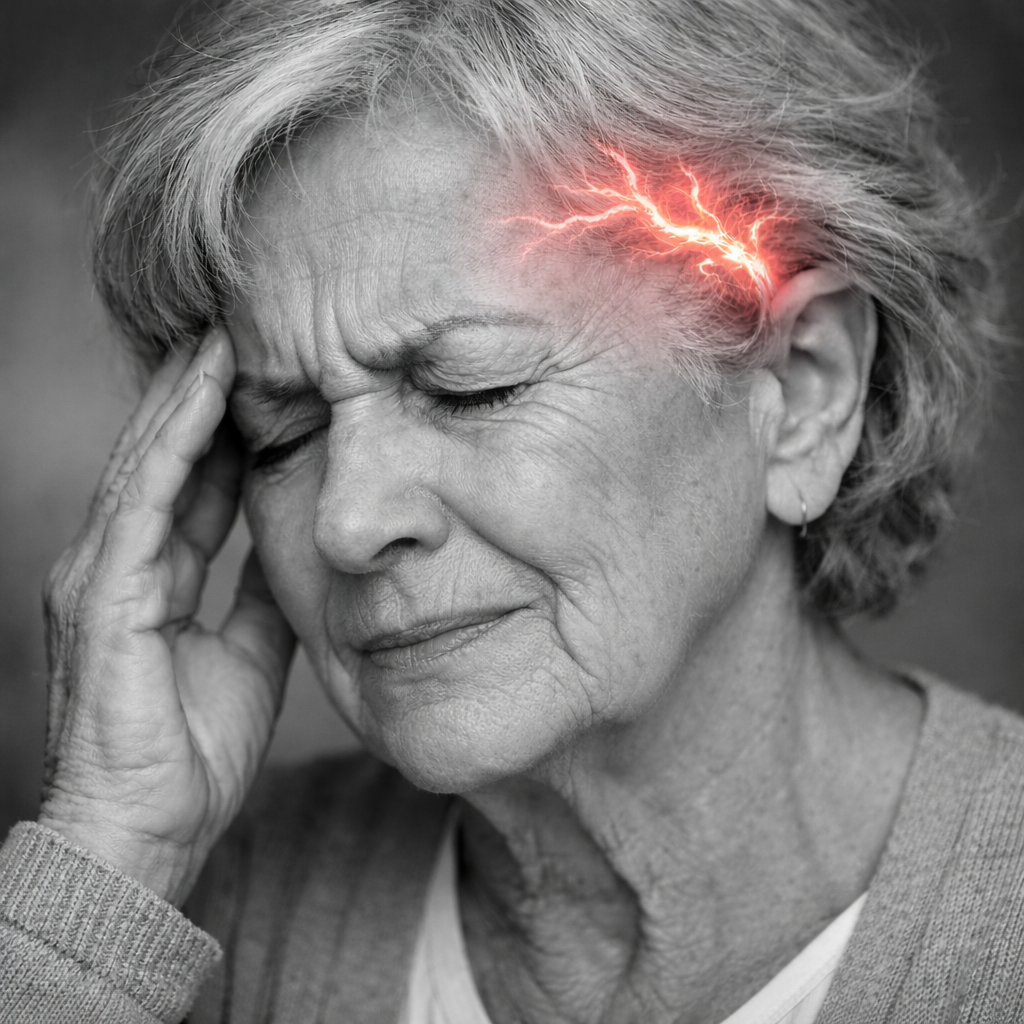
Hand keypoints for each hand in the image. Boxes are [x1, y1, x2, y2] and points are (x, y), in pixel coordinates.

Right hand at [38, 329, 294, 905]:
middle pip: (166, 455)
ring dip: (187, 394)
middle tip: (241, 322)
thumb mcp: (244, 655)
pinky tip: (205, 393)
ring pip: (151, 461)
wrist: (143, 833)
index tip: (266, 373)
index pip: (192, 481)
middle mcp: (118, 562)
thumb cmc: (186, 754)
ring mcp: (103, 573)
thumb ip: (258, 598)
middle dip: (201, 390)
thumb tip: (290, 548)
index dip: (225, 426)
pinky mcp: (106, 594)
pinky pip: (148, 501)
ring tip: (224, 331)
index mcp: (152, 577)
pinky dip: (177, 442)